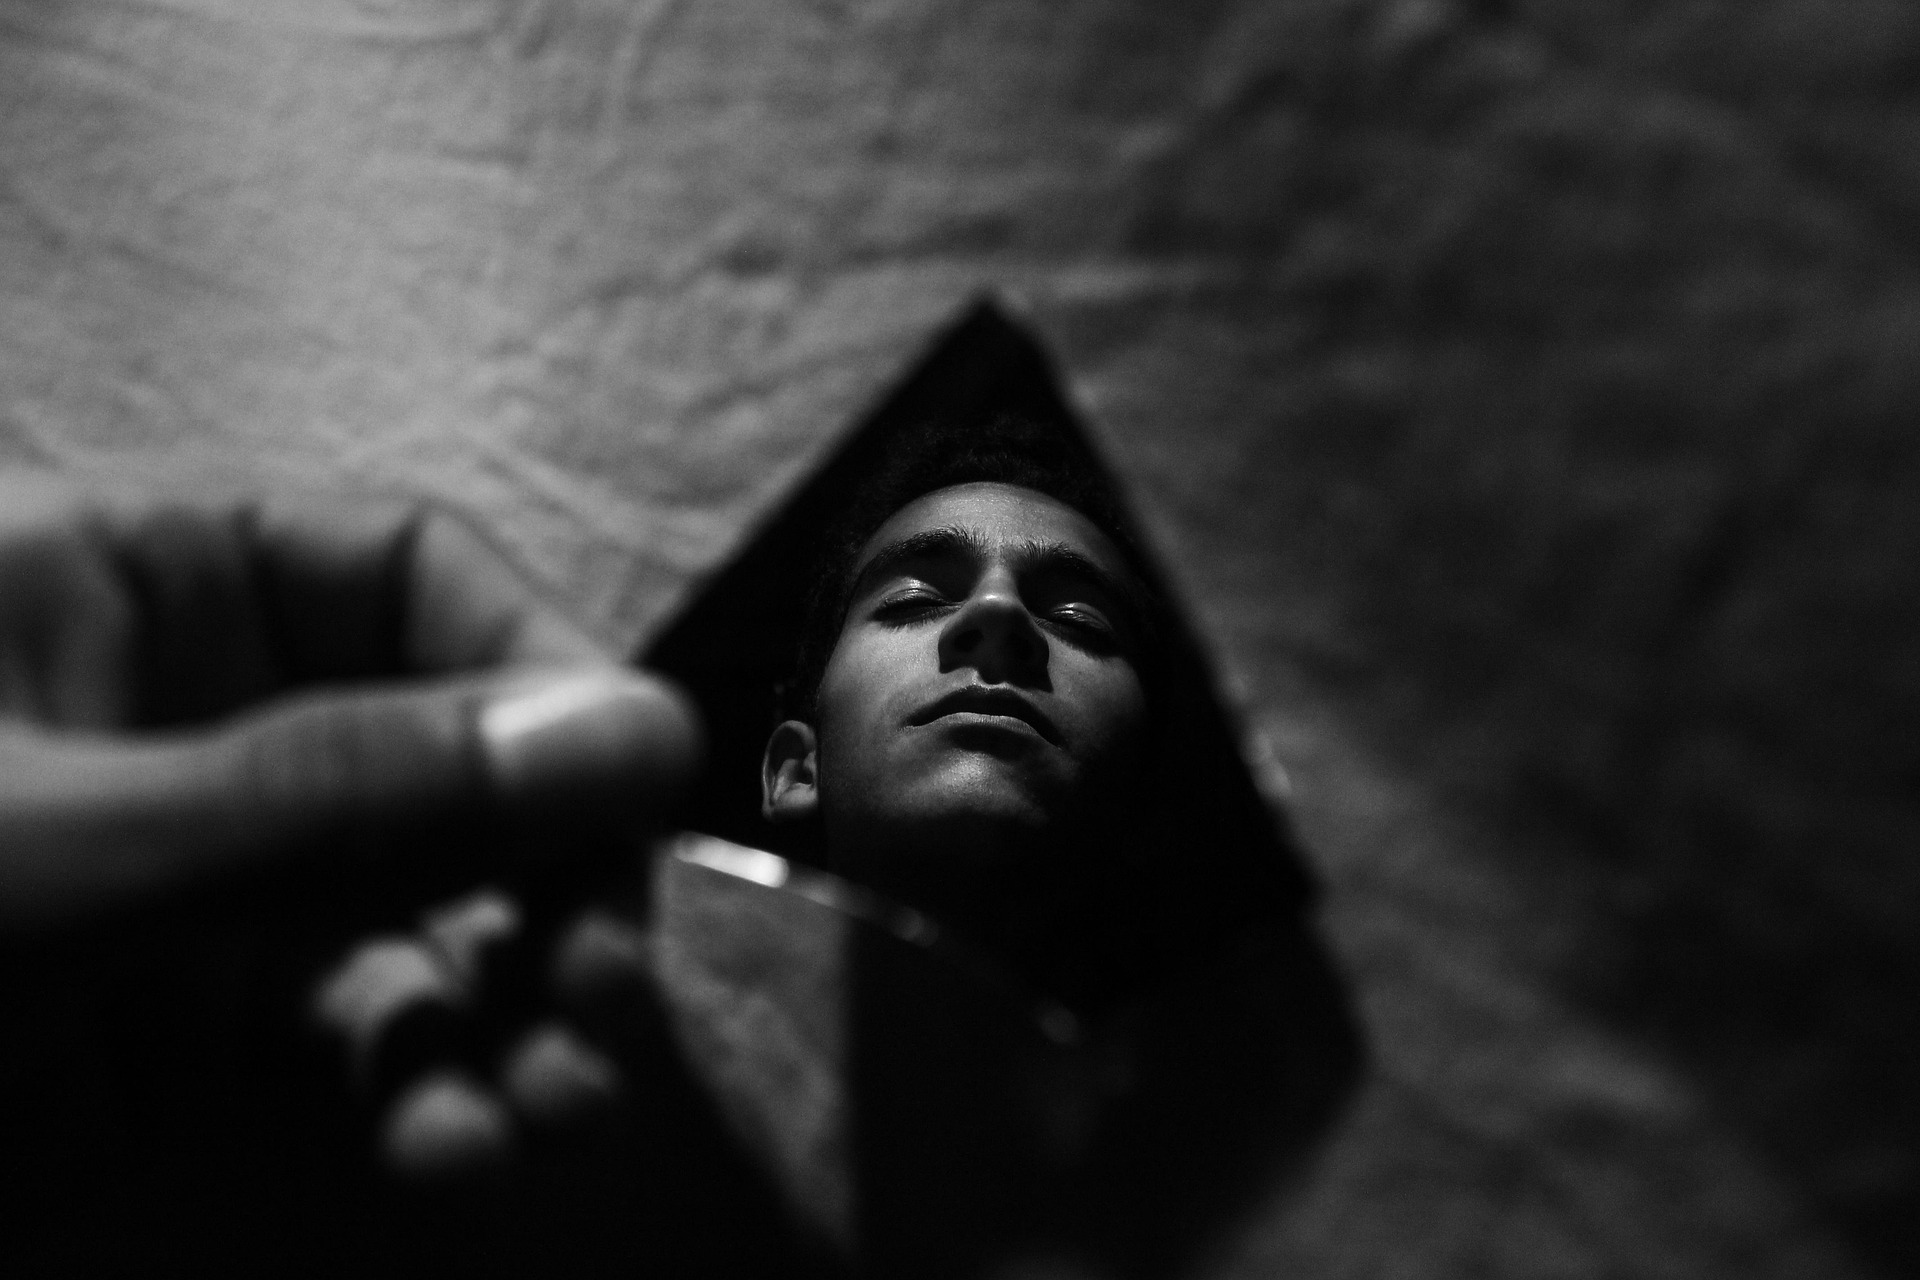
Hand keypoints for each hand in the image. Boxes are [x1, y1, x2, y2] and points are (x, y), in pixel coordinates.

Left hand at [0, 471, 701, 1269]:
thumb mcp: (54, 846)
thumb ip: (340, 796)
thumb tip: (630, 730)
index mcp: (137, 586)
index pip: (409, 576)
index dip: (539, 673)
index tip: (638, 798)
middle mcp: (194, 718)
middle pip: (449, 757)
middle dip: (544, 876)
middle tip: (610, 991)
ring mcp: (199, 884)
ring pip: (425, 913)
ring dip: (511, 1002)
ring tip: (555, 1099)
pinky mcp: (188, 1034)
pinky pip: (360, 1035)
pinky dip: (428, 1086)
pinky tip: (456, 1141)